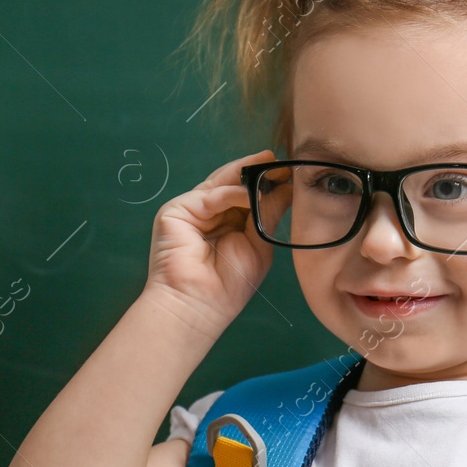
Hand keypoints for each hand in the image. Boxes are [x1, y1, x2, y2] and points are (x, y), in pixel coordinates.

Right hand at [144, 149, 283, 332]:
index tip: (289, 173)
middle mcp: (208, 213)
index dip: (265, 183)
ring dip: (247, 176)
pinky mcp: (176, 211)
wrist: (199, 305)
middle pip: (233, 183)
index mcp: (227, 223)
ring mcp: (192, 210)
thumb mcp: (259, 244)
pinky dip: (232, 193)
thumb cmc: (230, 285)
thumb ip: (267, 214)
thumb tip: (287, 188)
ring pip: (222, 183)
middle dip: (256, 171)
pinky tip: (249, 194)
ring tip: (272, 169)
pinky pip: (210, 195)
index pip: (246, 195)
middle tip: (281, 161)